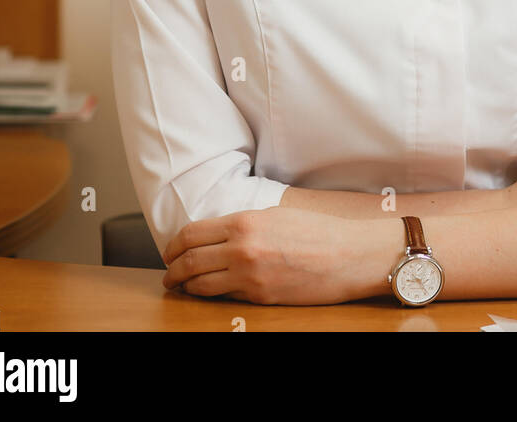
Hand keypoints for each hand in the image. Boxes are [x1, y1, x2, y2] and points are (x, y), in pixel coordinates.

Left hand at [161, 206, 368, 304]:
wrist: (348, 255)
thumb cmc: (317, 232)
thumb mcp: (274, 217)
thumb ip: (243, 226)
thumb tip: (217, 238)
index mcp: (245, 222)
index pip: (192, 234)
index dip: (174, 245)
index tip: (170, 252)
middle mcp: (241, 248)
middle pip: (189, 261)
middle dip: (173, 270)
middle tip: (168, 275)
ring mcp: (249, 276)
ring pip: (201, 284)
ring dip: (186, 287)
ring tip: (181, 288)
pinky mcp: (260, 298)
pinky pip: (225, 298)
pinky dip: (211, 296)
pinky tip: (208, 295)